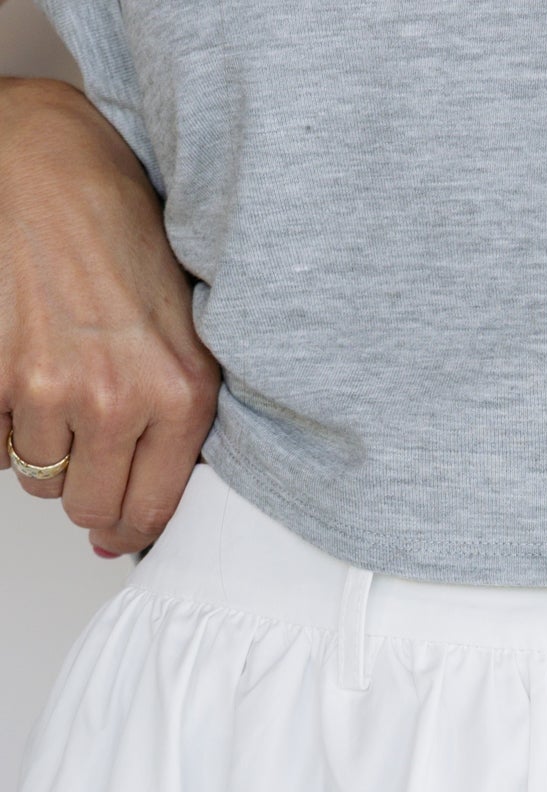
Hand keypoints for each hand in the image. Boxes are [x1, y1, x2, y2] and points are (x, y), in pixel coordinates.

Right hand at [0, 76, 218, 556]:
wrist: (49, 163)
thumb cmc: (117, 235)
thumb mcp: (184, 334)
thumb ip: (176, 422)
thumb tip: (143, 513)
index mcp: (180, 396)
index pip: (151, 511)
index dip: (127, 529)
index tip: (115, 529)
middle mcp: (119, 398)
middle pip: (87, 505)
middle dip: (81, 489)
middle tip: (79, 454)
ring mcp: (50, 386)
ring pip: (34, 474)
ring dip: (38, 447)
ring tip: (50, 389)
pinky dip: (0, 423)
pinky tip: (17, 374)